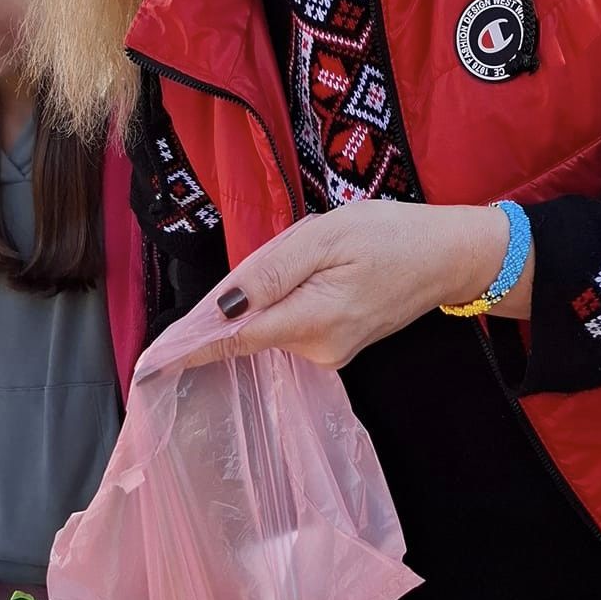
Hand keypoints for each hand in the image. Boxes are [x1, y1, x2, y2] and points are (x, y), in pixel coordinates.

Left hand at [182, 200, 529, 369]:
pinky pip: (290, 328)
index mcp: (311, 322)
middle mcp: (317, 352)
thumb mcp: (325, 237)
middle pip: (249, 331)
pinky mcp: (336, 348)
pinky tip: (314, 275)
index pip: (235, 341)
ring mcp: (329, 355)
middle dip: (240, 298)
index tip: (152, 363)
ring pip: (270, 327)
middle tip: (285, 251)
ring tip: (314, 256)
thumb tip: (225, 307)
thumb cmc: (390, 236)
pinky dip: (284, 306)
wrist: (448, 256)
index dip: (191, 347)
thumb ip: (271, 271)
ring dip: (267, 297)